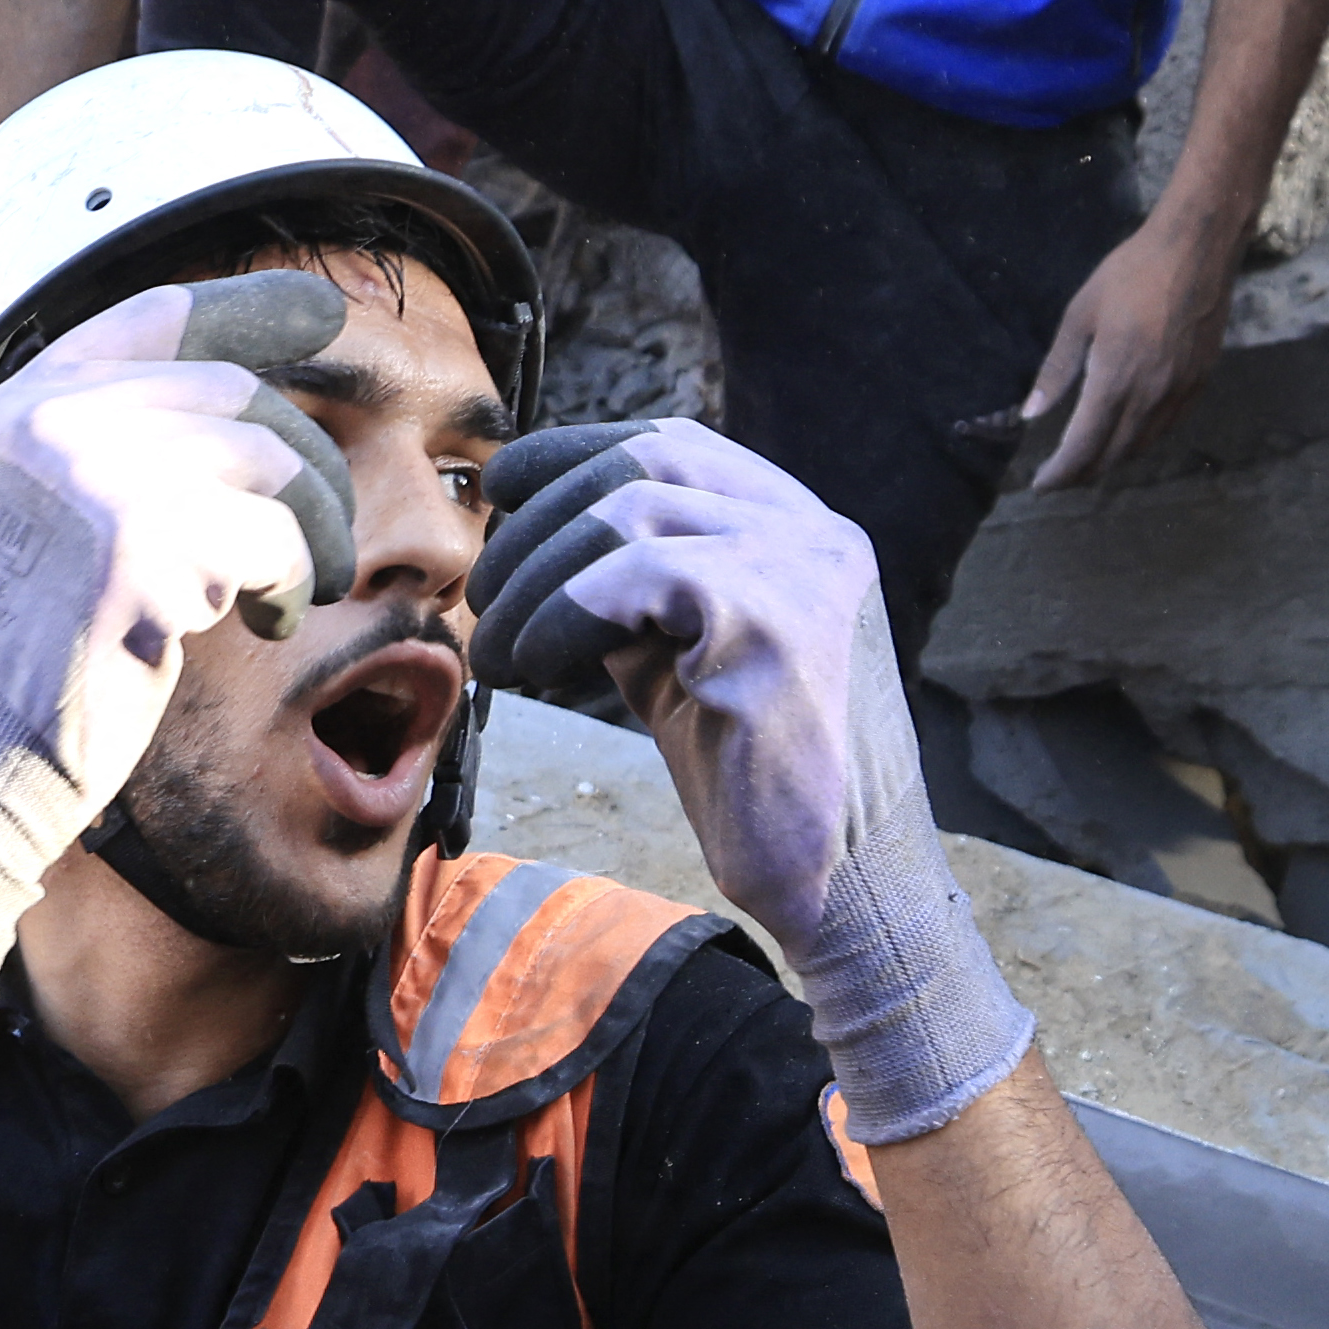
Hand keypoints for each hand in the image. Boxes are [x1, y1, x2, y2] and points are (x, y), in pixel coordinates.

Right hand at [0, 275, 346, 998]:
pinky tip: (266, 625)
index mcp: (22, 406)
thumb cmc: (21, 659)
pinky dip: (290, 586)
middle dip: (308, 465)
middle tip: (328, 540)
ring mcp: (97, 479)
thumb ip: (115, 445)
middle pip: (236, 393)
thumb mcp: (46, 516)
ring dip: (316, 528)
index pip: (159, 318)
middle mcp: (55, 422)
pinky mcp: (144, 553)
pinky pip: (274, 540)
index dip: (251, 307)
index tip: (320, 312)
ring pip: (274, 460)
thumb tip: (251, 399)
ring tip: (302, 586)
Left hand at [472, 421, 1023, 1140]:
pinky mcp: (775, 627)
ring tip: (497, 645)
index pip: (674, 446)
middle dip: (538, 522)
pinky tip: (530, 663)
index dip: (573, 455)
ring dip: (535, 575)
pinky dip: (560, 613)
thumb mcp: (686, 657)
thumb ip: (634, 590)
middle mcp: (815, 533)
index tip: (504, 495)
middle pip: (643, 463)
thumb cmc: (760, 782)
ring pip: (628, 512)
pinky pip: (633, 576)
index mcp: (804, 529)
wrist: (844, 882)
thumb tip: (530, 546)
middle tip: (485, 595)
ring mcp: (804, 572)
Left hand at [1012, 209, 1237, 492]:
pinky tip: (1128, 434)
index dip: (1060, 474)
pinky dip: (1142, 441)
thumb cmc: (1130, 273)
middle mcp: (1150, 396)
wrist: (1198, 248)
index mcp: (1115, 379)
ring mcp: (1180, 392)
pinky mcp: (1201, 382)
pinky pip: (1168, 428)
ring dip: (1113, 461)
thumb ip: (1056, 370)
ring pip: (1142, 447)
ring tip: (1089, 460)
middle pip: (1113, 456)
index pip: (1083, 448)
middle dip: (1083, 474)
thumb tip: (1030, 414)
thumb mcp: (1080, 315)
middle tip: (1060, 476)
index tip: (1041, 483)